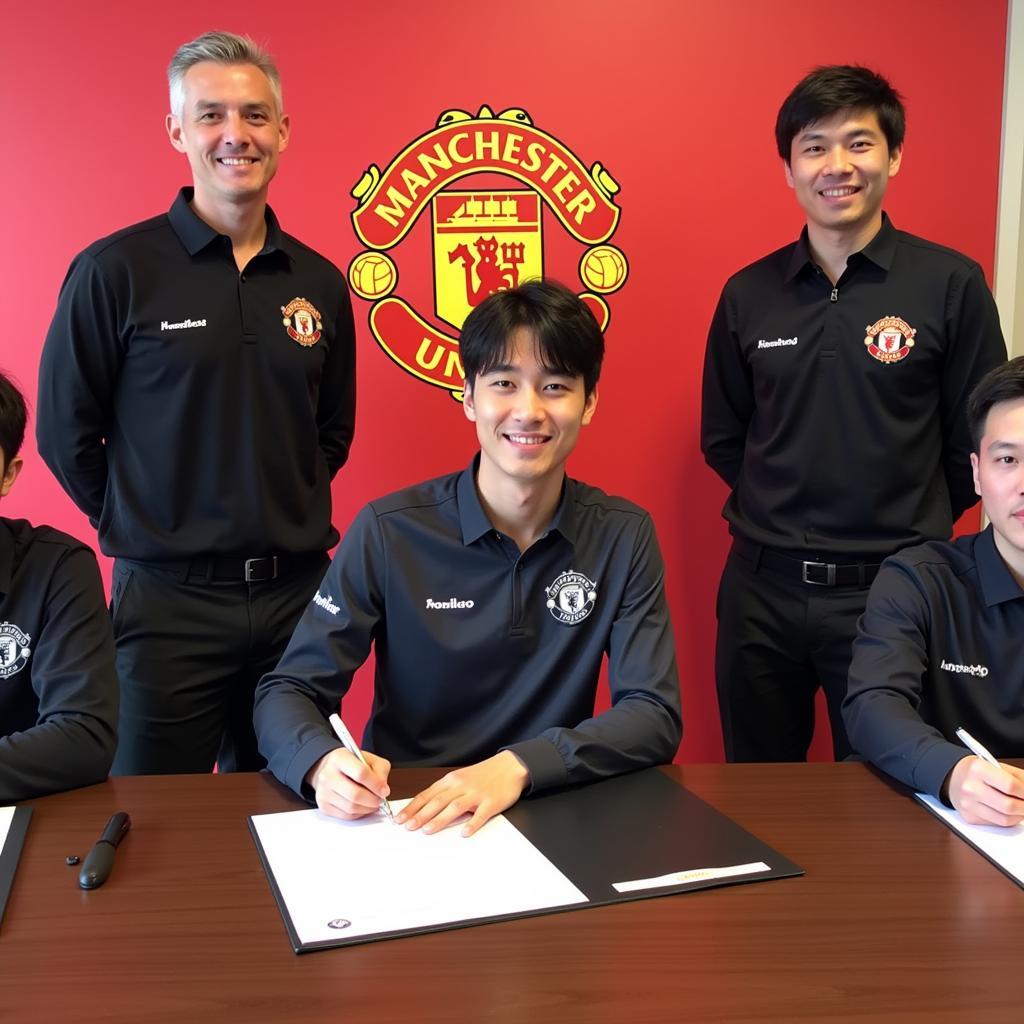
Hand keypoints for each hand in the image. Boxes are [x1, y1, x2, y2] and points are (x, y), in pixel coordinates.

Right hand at [305, 747, 391, 820]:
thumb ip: (380, 771)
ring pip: (351, 807)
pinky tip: (362, 806)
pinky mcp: (323, 806)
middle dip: (372, 800)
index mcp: (340, 758)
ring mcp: (323, 792)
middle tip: (380, 799)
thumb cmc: (352, 764)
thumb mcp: (370, 759)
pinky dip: (358, 813)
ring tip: (372, 802)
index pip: (360, 773)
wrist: (330, 768)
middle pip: (354, 794)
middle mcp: (328, 775)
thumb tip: (383, 790)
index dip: (376, 784)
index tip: (384, 790)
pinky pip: (346, 816)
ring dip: (367, 808)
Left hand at [396, 751, 529, 837]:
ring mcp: (476, 794)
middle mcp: (461, 785)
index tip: (400, 818)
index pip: (427, 794)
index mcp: (451, 780)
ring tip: (427, 830)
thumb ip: (444, 791)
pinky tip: (464, 833)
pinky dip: (472, 824)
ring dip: (440, 819)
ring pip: (455, 807)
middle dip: (421, 814)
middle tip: (408, 826)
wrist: (509, 767)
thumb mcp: (460, 778)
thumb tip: (423, 807)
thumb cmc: (482, 775)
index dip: (413, 807)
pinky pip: (480, 814)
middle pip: (438, 801)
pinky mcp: (492, 802)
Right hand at [947, 756, 1023, 826]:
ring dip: (1019, 816)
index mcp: (978, 769)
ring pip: (1005, 819)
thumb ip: (1019, 777)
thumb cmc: (977, 771)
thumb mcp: (997, 765)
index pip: (1010, 785)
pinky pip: (997, 824)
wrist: (952, 778)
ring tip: (1021, 808)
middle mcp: (970, 787)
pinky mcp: (969, 817)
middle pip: (1008, 805)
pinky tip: (1009, 812)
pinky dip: (1009, 820)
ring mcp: (968, 804)